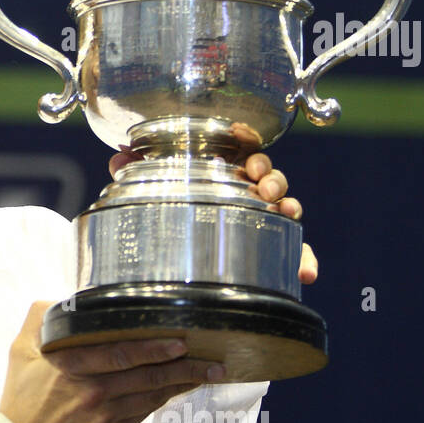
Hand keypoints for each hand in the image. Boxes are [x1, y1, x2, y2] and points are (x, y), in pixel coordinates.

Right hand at [0, 302, 213, 422]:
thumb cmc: (22, 400)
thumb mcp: (21, 351)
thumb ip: (40, 318)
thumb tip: (65, 300)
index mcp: (72, 366)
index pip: (121, 354)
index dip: (153, 349)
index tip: (180, 343)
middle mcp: (93, 391)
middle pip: (146, 376)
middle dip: (183, 367)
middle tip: (213, 361)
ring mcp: (105, 417)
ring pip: (151, 396)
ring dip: (182, 384)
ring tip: (209, 374)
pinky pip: (143, 415)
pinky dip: (163, 401)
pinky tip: (179, 391)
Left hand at [107, 146, 317, 284]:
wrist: (180, 252)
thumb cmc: (176, 202)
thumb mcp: (157, 185)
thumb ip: (139, 169)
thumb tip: (118, 159)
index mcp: (226, 170)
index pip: (245, 152)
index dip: (251, 149)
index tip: (247, 154)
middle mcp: (250, 191)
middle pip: (272, 176)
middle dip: (273, 177)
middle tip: (265, 185)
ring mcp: (264, 217)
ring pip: (287, 207)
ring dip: (290, 206)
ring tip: (286, 212)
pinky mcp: (273, 247)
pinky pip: (295, 252)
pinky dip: (303, 259)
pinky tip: (306, 273)